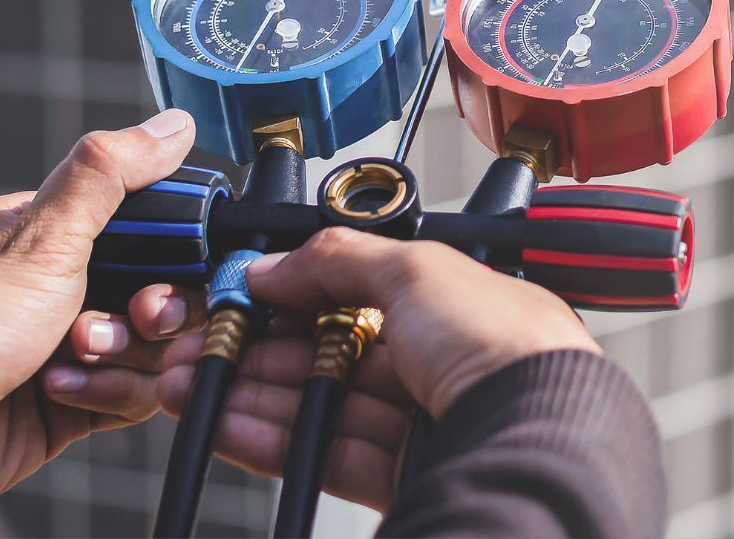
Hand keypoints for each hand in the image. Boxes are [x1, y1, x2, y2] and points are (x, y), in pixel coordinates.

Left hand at [0, 109, 205, 500]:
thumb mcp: (43, 237)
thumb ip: (110, 175)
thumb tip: (172, 125)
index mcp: (63, 232)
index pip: (156, 228)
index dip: (179, 250)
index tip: (174, 267)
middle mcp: (73, 284)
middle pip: (167, 291)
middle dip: (154, 312)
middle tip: (133, 318)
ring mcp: (78, 342)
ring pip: (158, 347)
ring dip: (123, 356)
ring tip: (73, 356)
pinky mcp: (81, 398)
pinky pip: (136, 393)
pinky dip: (107, 394)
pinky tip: (59, 390)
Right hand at [157, 228, 599, 510]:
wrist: (540, 441)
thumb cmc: (507, 346)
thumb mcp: (415, 269)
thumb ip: (338, 259)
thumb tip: (276, 263)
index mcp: (447, 302)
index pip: (351, 293)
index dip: (292, 293)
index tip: (241, 296)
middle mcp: (437, 360)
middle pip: (328, 351)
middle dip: (258, 347)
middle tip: (202, 345)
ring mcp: (421, 420)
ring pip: (320, 404)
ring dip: (253, 394)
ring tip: (193, 384)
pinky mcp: (407, 474)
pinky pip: (327, 453)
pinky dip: (275, 440)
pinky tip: (231, 425)